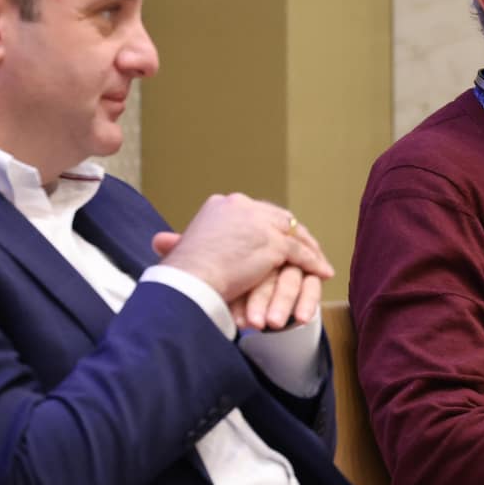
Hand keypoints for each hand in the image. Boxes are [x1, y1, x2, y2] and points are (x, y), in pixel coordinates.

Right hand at [151, 195, 333, 327]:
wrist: (188, 280)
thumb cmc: (179, 272)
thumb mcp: (181, 246)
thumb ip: (183, 240)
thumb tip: (161, 241)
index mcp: (222, 204)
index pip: (255, 212)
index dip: (269, 226)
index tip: (277, 237)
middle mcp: (243, 206)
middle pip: (278, 218)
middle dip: (294, 233)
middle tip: (307, 247)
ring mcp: (260, 223)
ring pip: (293, 233)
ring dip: (309, 248)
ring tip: (319, 261)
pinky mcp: (273, 243)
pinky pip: (300, 253)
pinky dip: (313, 262)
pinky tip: (322, 273)